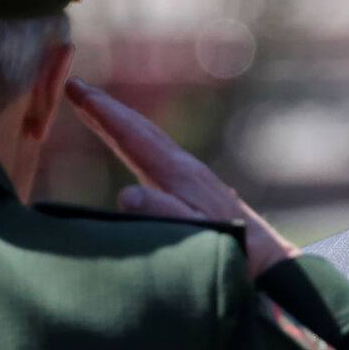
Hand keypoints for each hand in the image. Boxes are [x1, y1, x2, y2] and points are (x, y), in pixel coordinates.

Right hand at [64, 77, 299, 277]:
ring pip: (148, 140)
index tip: (76, 89)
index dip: (102, 113)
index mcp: (179, 175)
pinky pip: (156, 155)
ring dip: (119, 122)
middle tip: (76, 86)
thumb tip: (125, 194)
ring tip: (94, 108)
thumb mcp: (198, 235)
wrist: (272, 263)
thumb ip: (163, 214)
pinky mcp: (196, 189)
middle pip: (139, 129)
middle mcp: (185, 167)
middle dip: (106, 108)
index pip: (133, 136)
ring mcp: (192, 176)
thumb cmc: (234, 253)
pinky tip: (130, 147)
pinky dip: (136, 142)